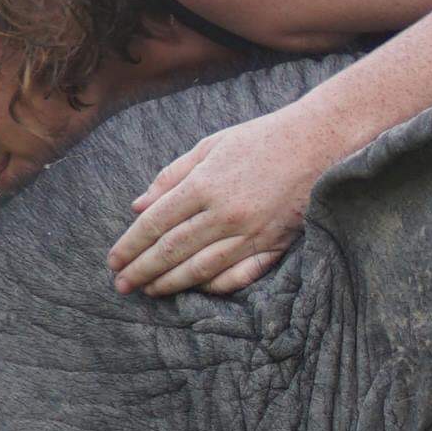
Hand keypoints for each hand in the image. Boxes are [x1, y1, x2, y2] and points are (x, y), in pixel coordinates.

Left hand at [109, 101, 338, 297]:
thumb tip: (137, 206)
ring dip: (169, 284)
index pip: (154, 224)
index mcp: (204, 184)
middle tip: (121, 285)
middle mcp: (224, 213)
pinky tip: (194, 289)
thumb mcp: (210, 146)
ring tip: (149, 291)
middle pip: (171, 251)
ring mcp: (250, 234)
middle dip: (142, 271)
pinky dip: (212, 287)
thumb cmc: (260, 139)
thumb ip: (171, 176)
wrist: (318, 143)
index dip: (130, 246)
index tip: (113, 261)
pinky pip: (237, 277)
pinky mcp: (272, 246)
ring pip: (200, 270)